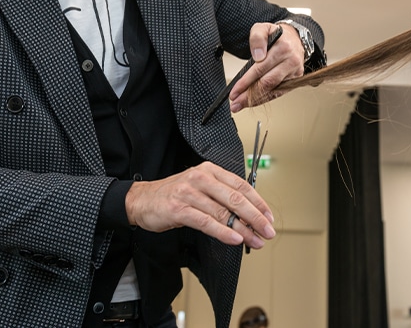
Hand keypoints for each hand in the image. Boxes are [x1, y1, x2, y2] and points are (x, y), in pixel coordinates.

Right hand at [125, 162, 275, 248]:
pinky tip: (235, 239)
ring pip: (223, 212)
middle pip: (236, 198)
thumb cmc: (174, 195)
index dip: (258, 202)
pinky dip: (223, 232)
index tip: (269, 217)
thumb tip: (249, 214)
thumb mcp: (201, 187)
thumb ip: (222, 196)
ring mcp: (189, 193)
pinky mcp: (179, 209)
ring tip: (255, 240)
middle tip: (267, 231)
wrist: (142, 200)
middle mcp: (201, 178)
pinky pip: (206, 222)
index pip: (241, 185)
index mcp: (210, 170)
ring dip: (243, 229)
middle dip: (256, 217)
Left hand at [229, 22, 304, 111]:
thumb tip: (257, 55)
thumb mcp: (262, 28)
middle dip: (249, 95)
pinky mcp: (295, 80)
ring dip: (256, 100)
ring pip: (273, 91)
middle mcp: (291, 61)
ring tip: (241, 105)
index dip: (246, 81)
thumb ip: (257, 38)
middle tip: (235, 102)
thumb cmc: (277, 35)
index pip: (261, 68)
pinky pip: (279, 92)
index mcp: (283, 48)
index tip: (235, 91)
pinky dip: (265, 98)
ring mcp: (294, 72)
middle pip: (267, 83)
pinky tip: (254, 102)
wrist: (295, 38)